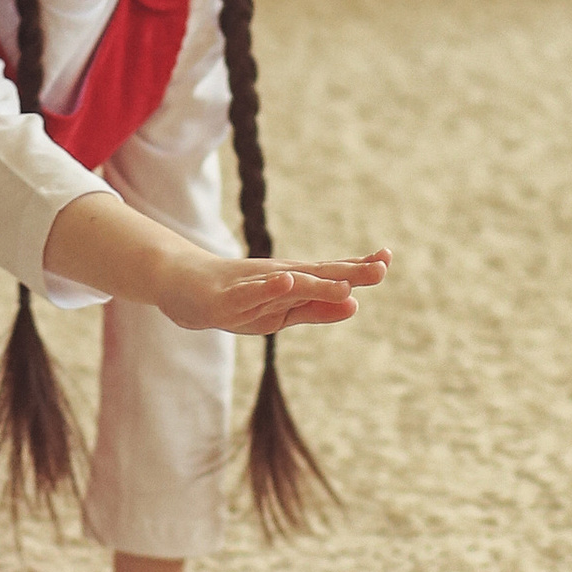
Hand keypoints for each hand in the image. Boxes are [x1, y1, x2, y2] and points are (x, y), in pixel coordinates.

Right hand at [157, 247, 389, 336]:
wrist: (184, 288)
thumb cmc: (237, 300)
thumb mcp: (281, 313)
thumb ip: (316, 309)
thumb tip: (355, 304)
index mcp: (294, 284)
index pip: (332, 273)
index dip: (360, 267)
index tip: (388, 258)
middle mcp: (279, 279)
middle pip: (319, 274)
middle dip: (350, 272)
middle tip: (382, 268)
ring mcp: (255, 286)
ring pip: (291, 284)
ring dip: (319, 284)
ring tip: (345, 285)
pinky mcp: (230, 296)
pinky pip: (253, 291)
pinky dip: (271, 287)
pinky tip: (287, 282)